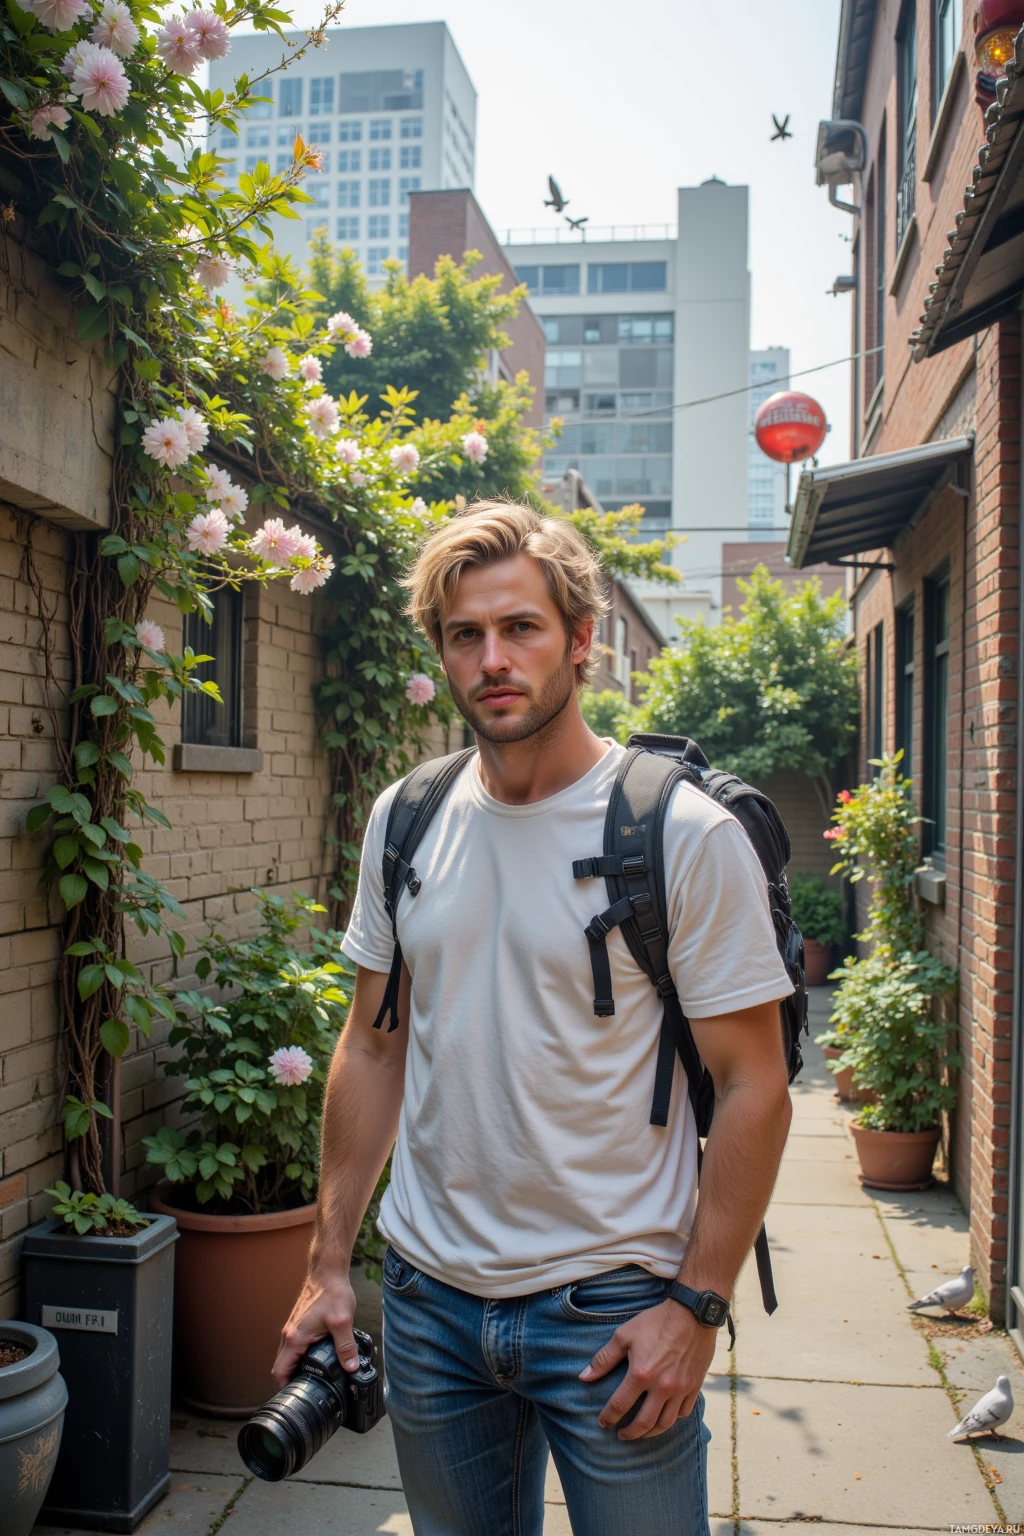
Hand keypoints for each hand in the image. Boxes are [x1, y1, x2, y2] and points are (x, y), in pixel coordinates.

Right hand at [272, 1269, 358, 1388]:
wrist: (328, 1272)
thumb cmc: (332, 1292)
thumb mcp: (343, 1321)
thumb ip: (346, 1347)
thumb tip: (350, 1368)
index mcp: (294, 1337)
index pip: (279, 1371)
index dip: (283, 1388)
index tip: (294, 1398)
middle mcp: (289, 1334)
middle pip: (281, 1365)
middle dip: (290, 1380)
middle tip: (307, 1391)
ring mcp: (293, 1328)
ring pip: (287, 1356)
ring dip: (296, 1367)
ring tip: (313, 1378)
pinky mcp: (299, 1323)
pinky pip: (294, 1346)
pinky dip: (300, 1356)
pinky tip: (316, 1358)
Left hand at [579, 1298, 717, 1438]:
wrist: (692, 1313)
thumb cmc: (655, 1321)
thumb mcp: (624, 1335)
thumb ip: (603, 1359)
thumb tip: (583, 1377)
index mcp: (641, 1373)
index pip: (620, 1406)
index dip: (609, 1418)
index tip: (603, 1423)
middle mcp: (662, 1386)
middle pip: (644, 1423)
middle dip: (630, 1433)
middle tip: (621, 1435)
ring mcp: (680, 1389)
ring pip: (665, 1423)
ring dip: (650, 1433)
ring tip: (641, 1433)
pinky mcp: (694, 1386)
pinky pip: (683, 1413)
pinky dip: (672, 1420)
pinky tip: (663, 1418)